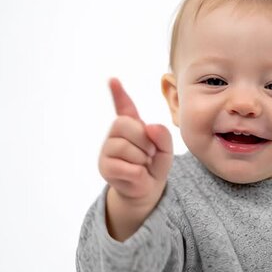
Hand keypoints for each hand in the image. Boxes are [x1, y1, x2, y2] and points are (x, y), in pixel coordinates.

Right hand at [98, 78, 172, 238]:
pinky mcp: (105, 167)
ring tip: (142, 165)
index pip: (124, 106)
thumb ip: (163, 135)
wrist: (147, 191)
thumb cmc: (154, 166)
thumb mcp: (166, 149)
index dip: (118, 93)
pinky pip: (126, 167)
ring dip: (141, 159)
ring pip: (125, 147)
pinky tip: (136, 175)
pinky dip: (138, 173)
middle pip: (125, 124)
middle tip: (148, 154)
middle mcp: (115, 135)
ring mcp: (107, 150)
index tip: (113, 79)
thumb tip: (148, 127)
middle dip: (143, 140)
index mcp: (131, 126)